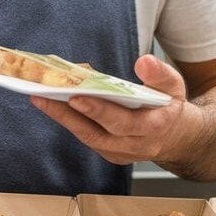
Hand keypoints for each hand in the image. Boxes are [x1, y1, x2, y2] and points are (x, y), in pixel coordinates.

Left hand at [30, 54, 190, 164]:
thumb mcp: (174, 86)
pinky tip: (51, 102)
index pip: (122, 123)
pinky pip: (85, 136)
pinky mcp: (108, 152)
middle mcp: (134, 145)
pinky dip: (68, 120)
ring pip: (86, 136)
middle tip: (43, 95)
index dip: (99, 111)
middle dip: (68, 114)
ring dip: (61, 117)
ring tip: (39, 96)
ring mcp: (120, 153)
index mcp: (153, 128)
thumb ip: (160, 74)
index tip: (77, 96)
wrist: (176, 137)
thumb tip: (143, 62)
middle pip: (95, 133)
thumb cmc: (169, 106)